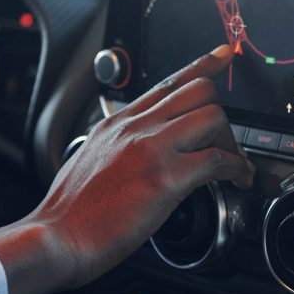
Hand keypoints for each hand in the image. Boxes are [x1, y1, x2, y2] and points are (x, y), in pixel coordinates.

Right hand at [0, 45, 253, 293]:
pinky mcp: (164, 179)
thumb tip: (138, 152)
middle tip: (225, 144)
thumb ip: (116, 146)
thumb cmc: (70, 212)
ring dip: (232, 143)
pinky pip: (216, 161)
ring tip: (232, 167)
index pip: (167, 82)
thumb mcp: (89, 160)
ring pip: (212, 118)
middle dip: (222, 115)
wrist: (56, 238)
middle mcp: (136, 127)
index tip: (223, 55)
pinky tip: (237, 182)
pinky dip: (236, 169)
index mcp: (118, 122)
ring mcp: (151, 149)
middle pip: (198, 92)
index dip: (202, 65)